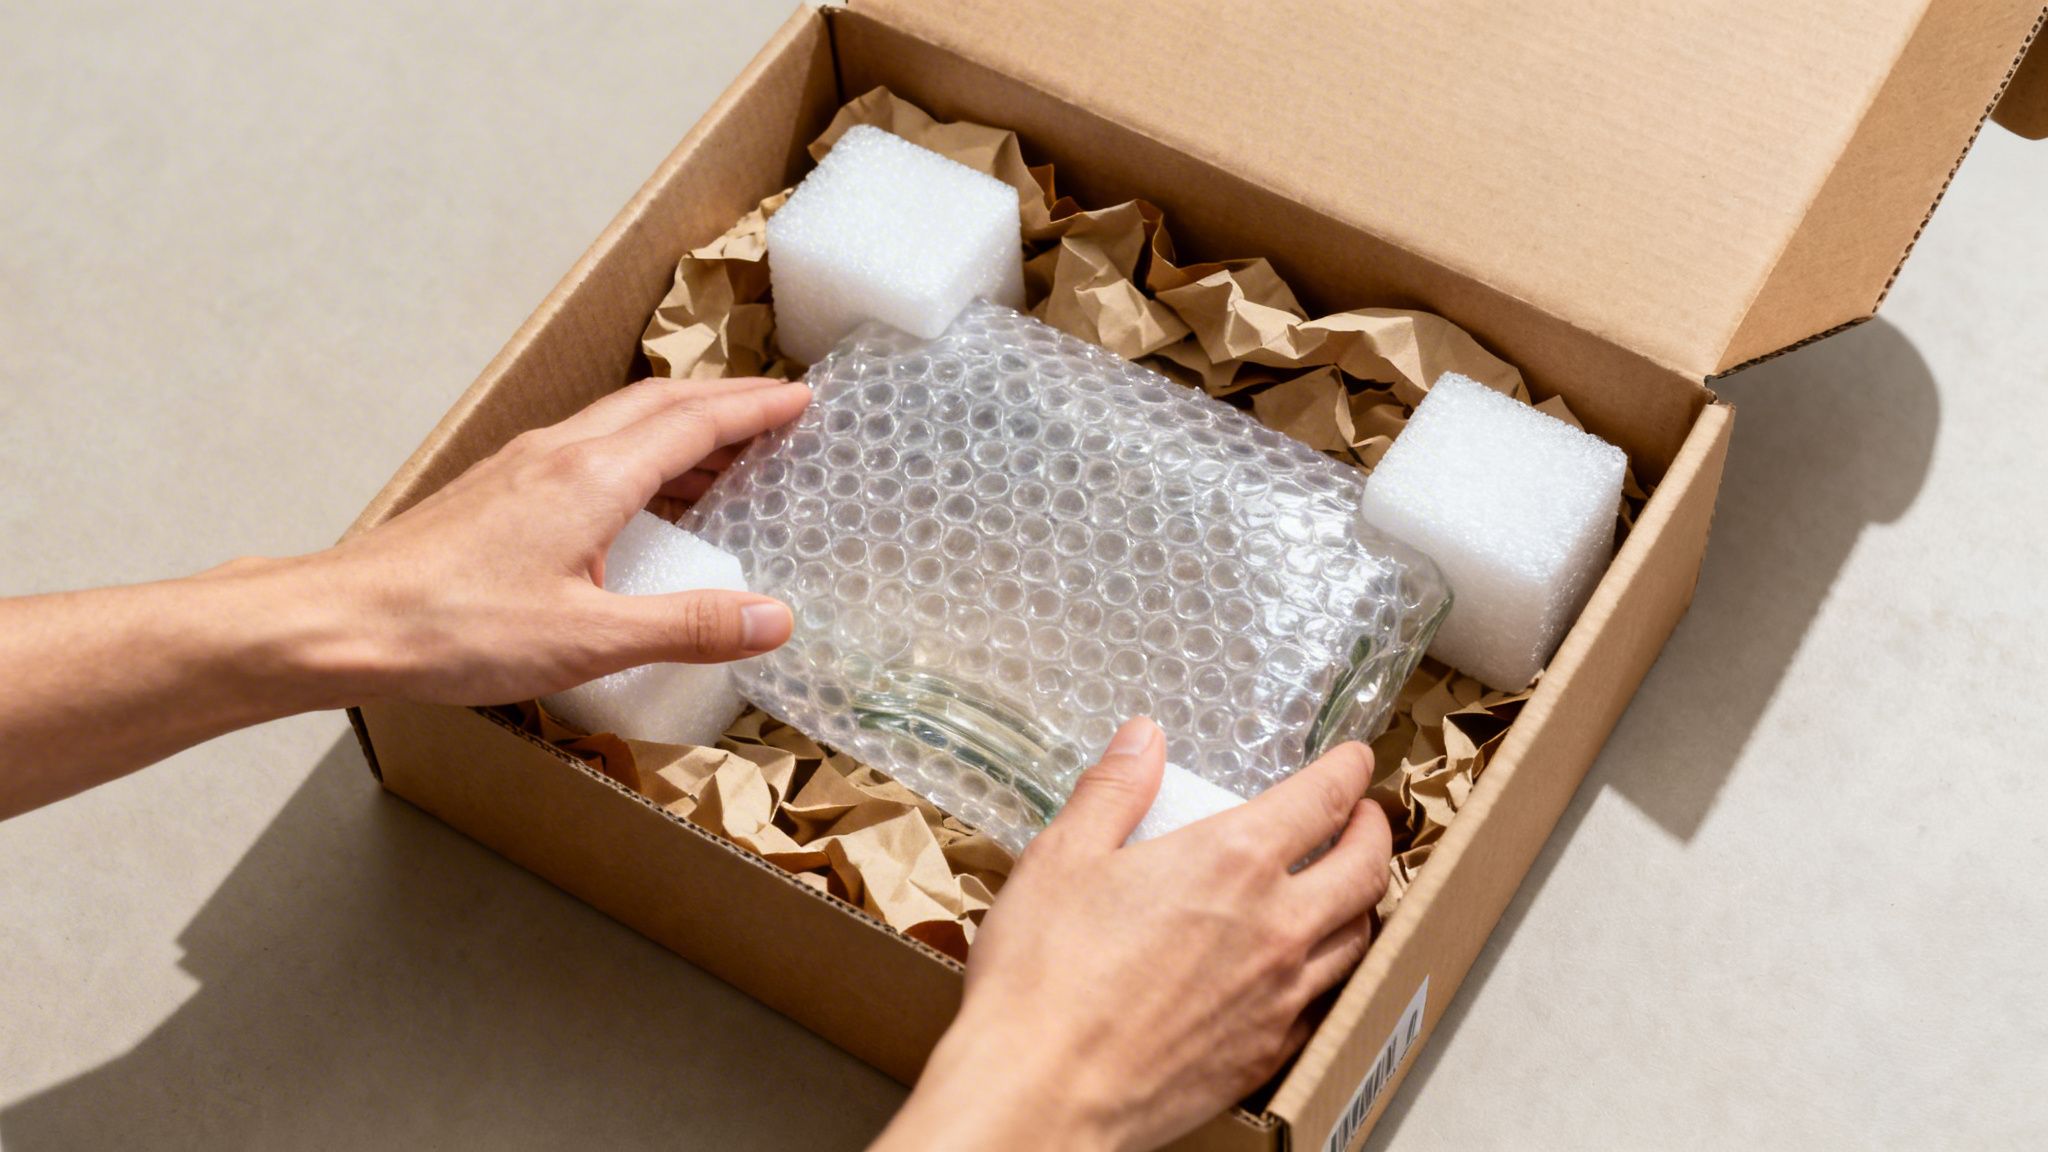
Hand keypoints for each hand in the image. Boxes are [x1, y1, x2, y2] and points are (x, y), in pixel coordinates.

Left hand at [0, 376, 810, 816]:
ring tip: (724, 454)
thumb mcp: (590, 640)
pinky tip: (636, 498)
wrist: (339, 623)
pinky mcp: (495, 494)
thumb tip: (774, 618)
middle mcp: (559, 456)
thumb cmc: (452, 630)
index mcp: (593, 478)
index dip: (755, 408)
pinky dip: (635, 455)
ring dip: (680, 427)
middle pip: (660, 406)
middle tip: (777, 410)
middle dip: (726, 403)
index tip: (802, 399)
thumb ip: (689, 626)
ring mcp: (521, 470)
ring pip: (619, 425)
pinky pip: (586, 452)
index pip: (695, 422)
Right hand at [874, 719, 1390, 1151]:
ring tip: (1346, 888)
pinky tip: (1306, 968)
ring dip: (1363, 902)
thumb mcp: (1064, 855)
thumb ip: (1115, 790)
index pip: (1322, 800)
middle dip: (1373, 833)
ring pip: (1357, 939)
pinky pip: (1326, 1002)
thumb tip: (1144, 738)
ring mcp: (1280, 996)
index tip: (1356, 760)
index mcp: (1232, 862)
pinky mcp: (1267, 1052)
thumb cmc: (1045, 975)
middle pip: (1365, 869)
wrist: (1045, 1089)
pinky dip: (1331, 971)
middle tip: (1363, 818)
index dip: (1348, 771)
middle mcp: (1276, 926)